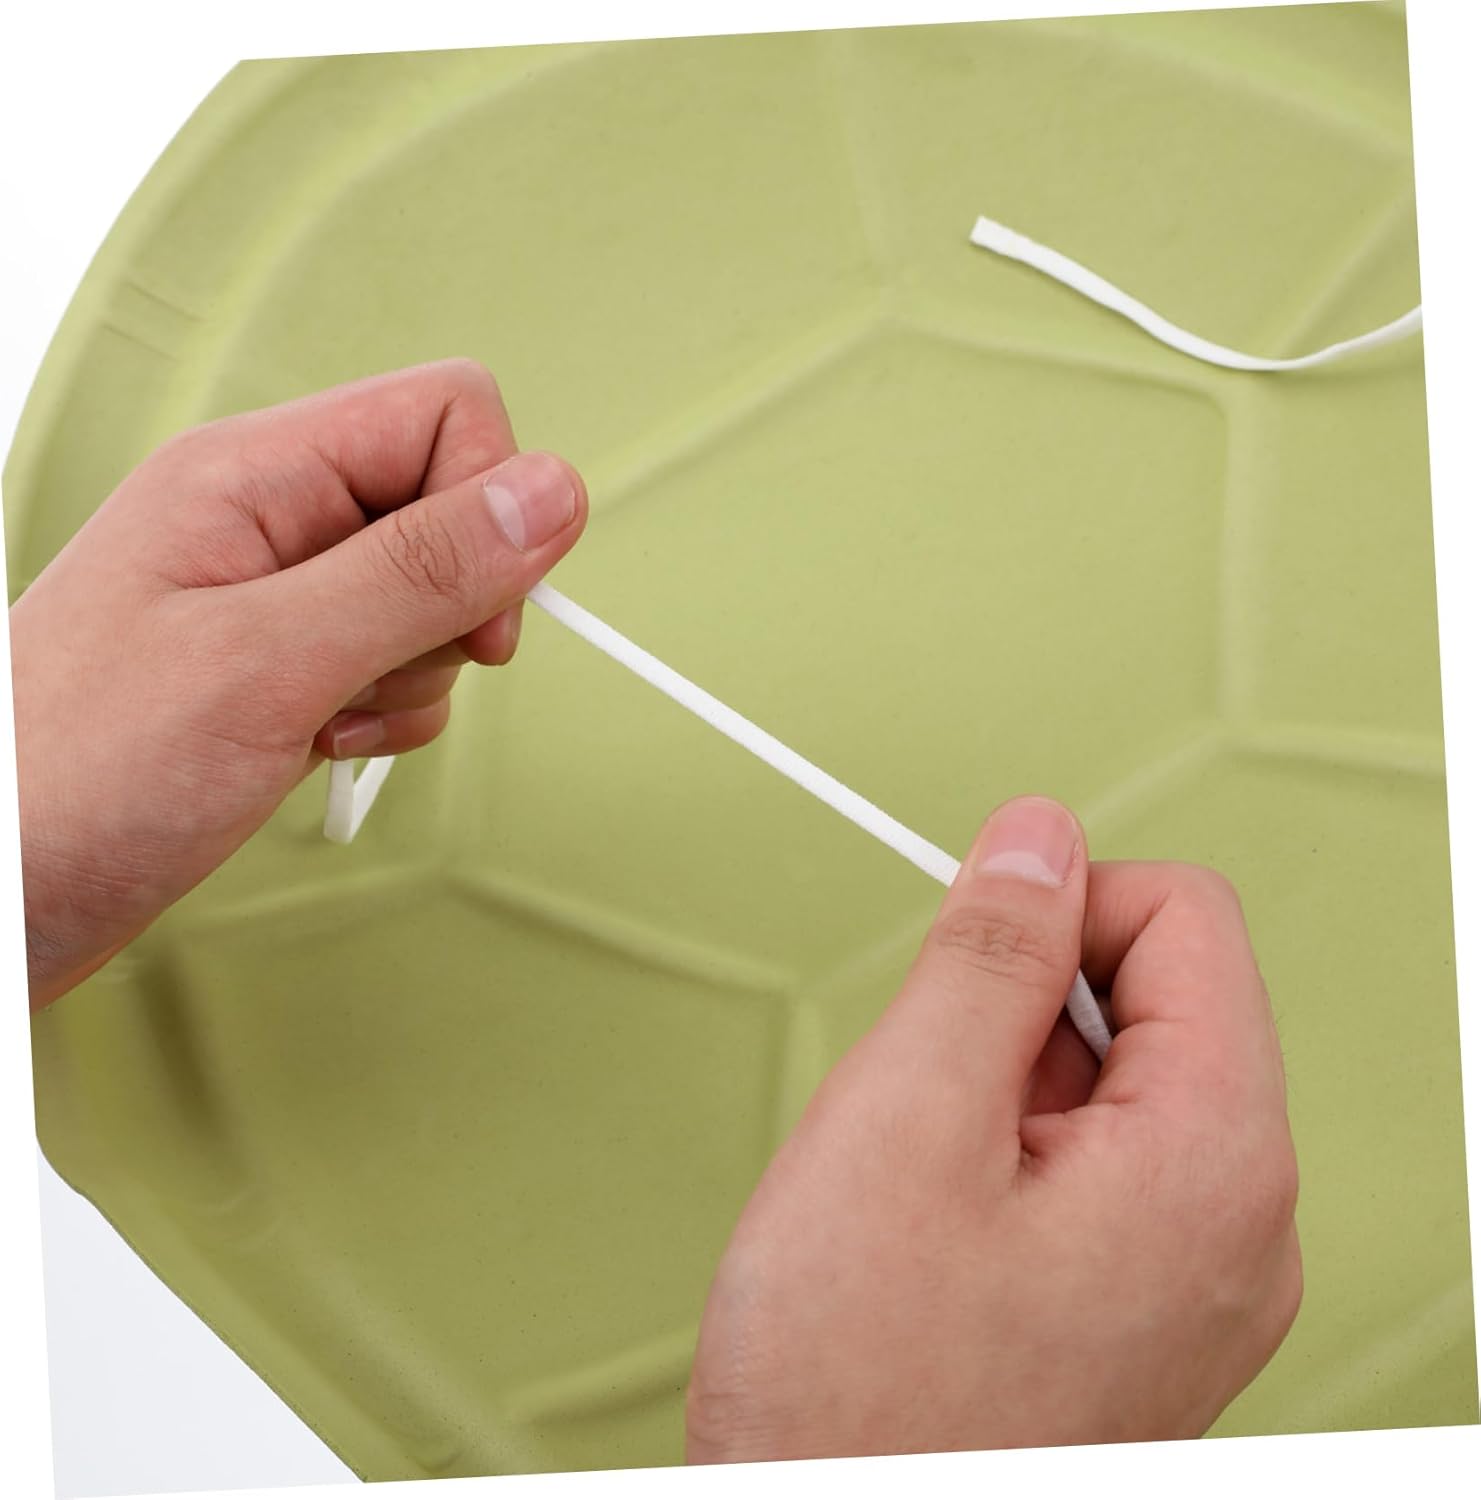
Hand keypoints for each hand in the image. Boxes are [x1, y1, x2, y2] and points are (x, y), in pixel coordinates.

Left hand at [11, 359, 587, 1006]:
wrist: (0, 893)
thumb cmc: (74, 773)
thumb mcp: (266, 663)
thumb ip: (420, 573)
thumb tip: (551, 492)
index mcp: (253, 473)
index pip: (446, 416)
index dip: (491, 504)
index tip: (480, 611)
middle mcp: (270, 517)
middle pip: (450, 511)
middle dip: (449, 610)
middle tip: (375, 670)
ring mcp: (280, 594)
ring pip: (434, 599)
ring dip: (413, 676)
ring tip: (321, 717)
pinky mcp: (287, 663)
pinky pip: (400, 664)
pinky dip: (386, 714)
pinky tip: (317, 742)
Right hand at [686, 796, 1300, 1460]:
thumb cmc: (859, 1395)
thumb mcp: (904, 1121)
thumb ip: (987, 957)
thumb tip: (1039, 837)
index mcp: (1215, 1159)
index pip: (1185, 918)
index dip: (1059, 903)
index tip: (965, 953)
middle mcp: (1237, 1223)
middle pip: (1149, 998)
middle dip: (1017, 1010)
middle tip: (922, 1099)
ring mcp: (1193, 1278)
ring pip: (1106, 1082)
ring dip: (997, 1088)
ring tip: (914, 1181)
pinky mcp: (1138, 1310)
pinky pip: (1090, 1165)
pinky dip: (1001, 1155)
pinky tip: (928, 1226)